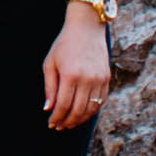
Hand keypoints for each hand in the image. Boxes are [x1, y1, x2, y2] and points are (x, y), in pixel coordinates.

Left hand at [41, 10, 109, 129]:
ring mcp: (99, 79)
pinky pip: (100, 102)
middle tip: (59, 127)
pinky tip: (82, 114)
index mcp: (70, 75)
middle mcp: (87, 79)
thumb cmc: (64, 45)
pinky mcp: (107, 79)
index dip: (56, 118)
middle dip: (67, 122)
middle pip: (78, 111)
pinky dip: (91, 111)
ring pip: (91, 109)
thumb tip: (48, 109)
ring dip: (79, 120)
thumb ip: (50, 88)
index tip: (51, 124)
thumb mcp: (50, 63)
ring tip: (69, 123)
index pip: (63, 105)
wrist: (87, 28)